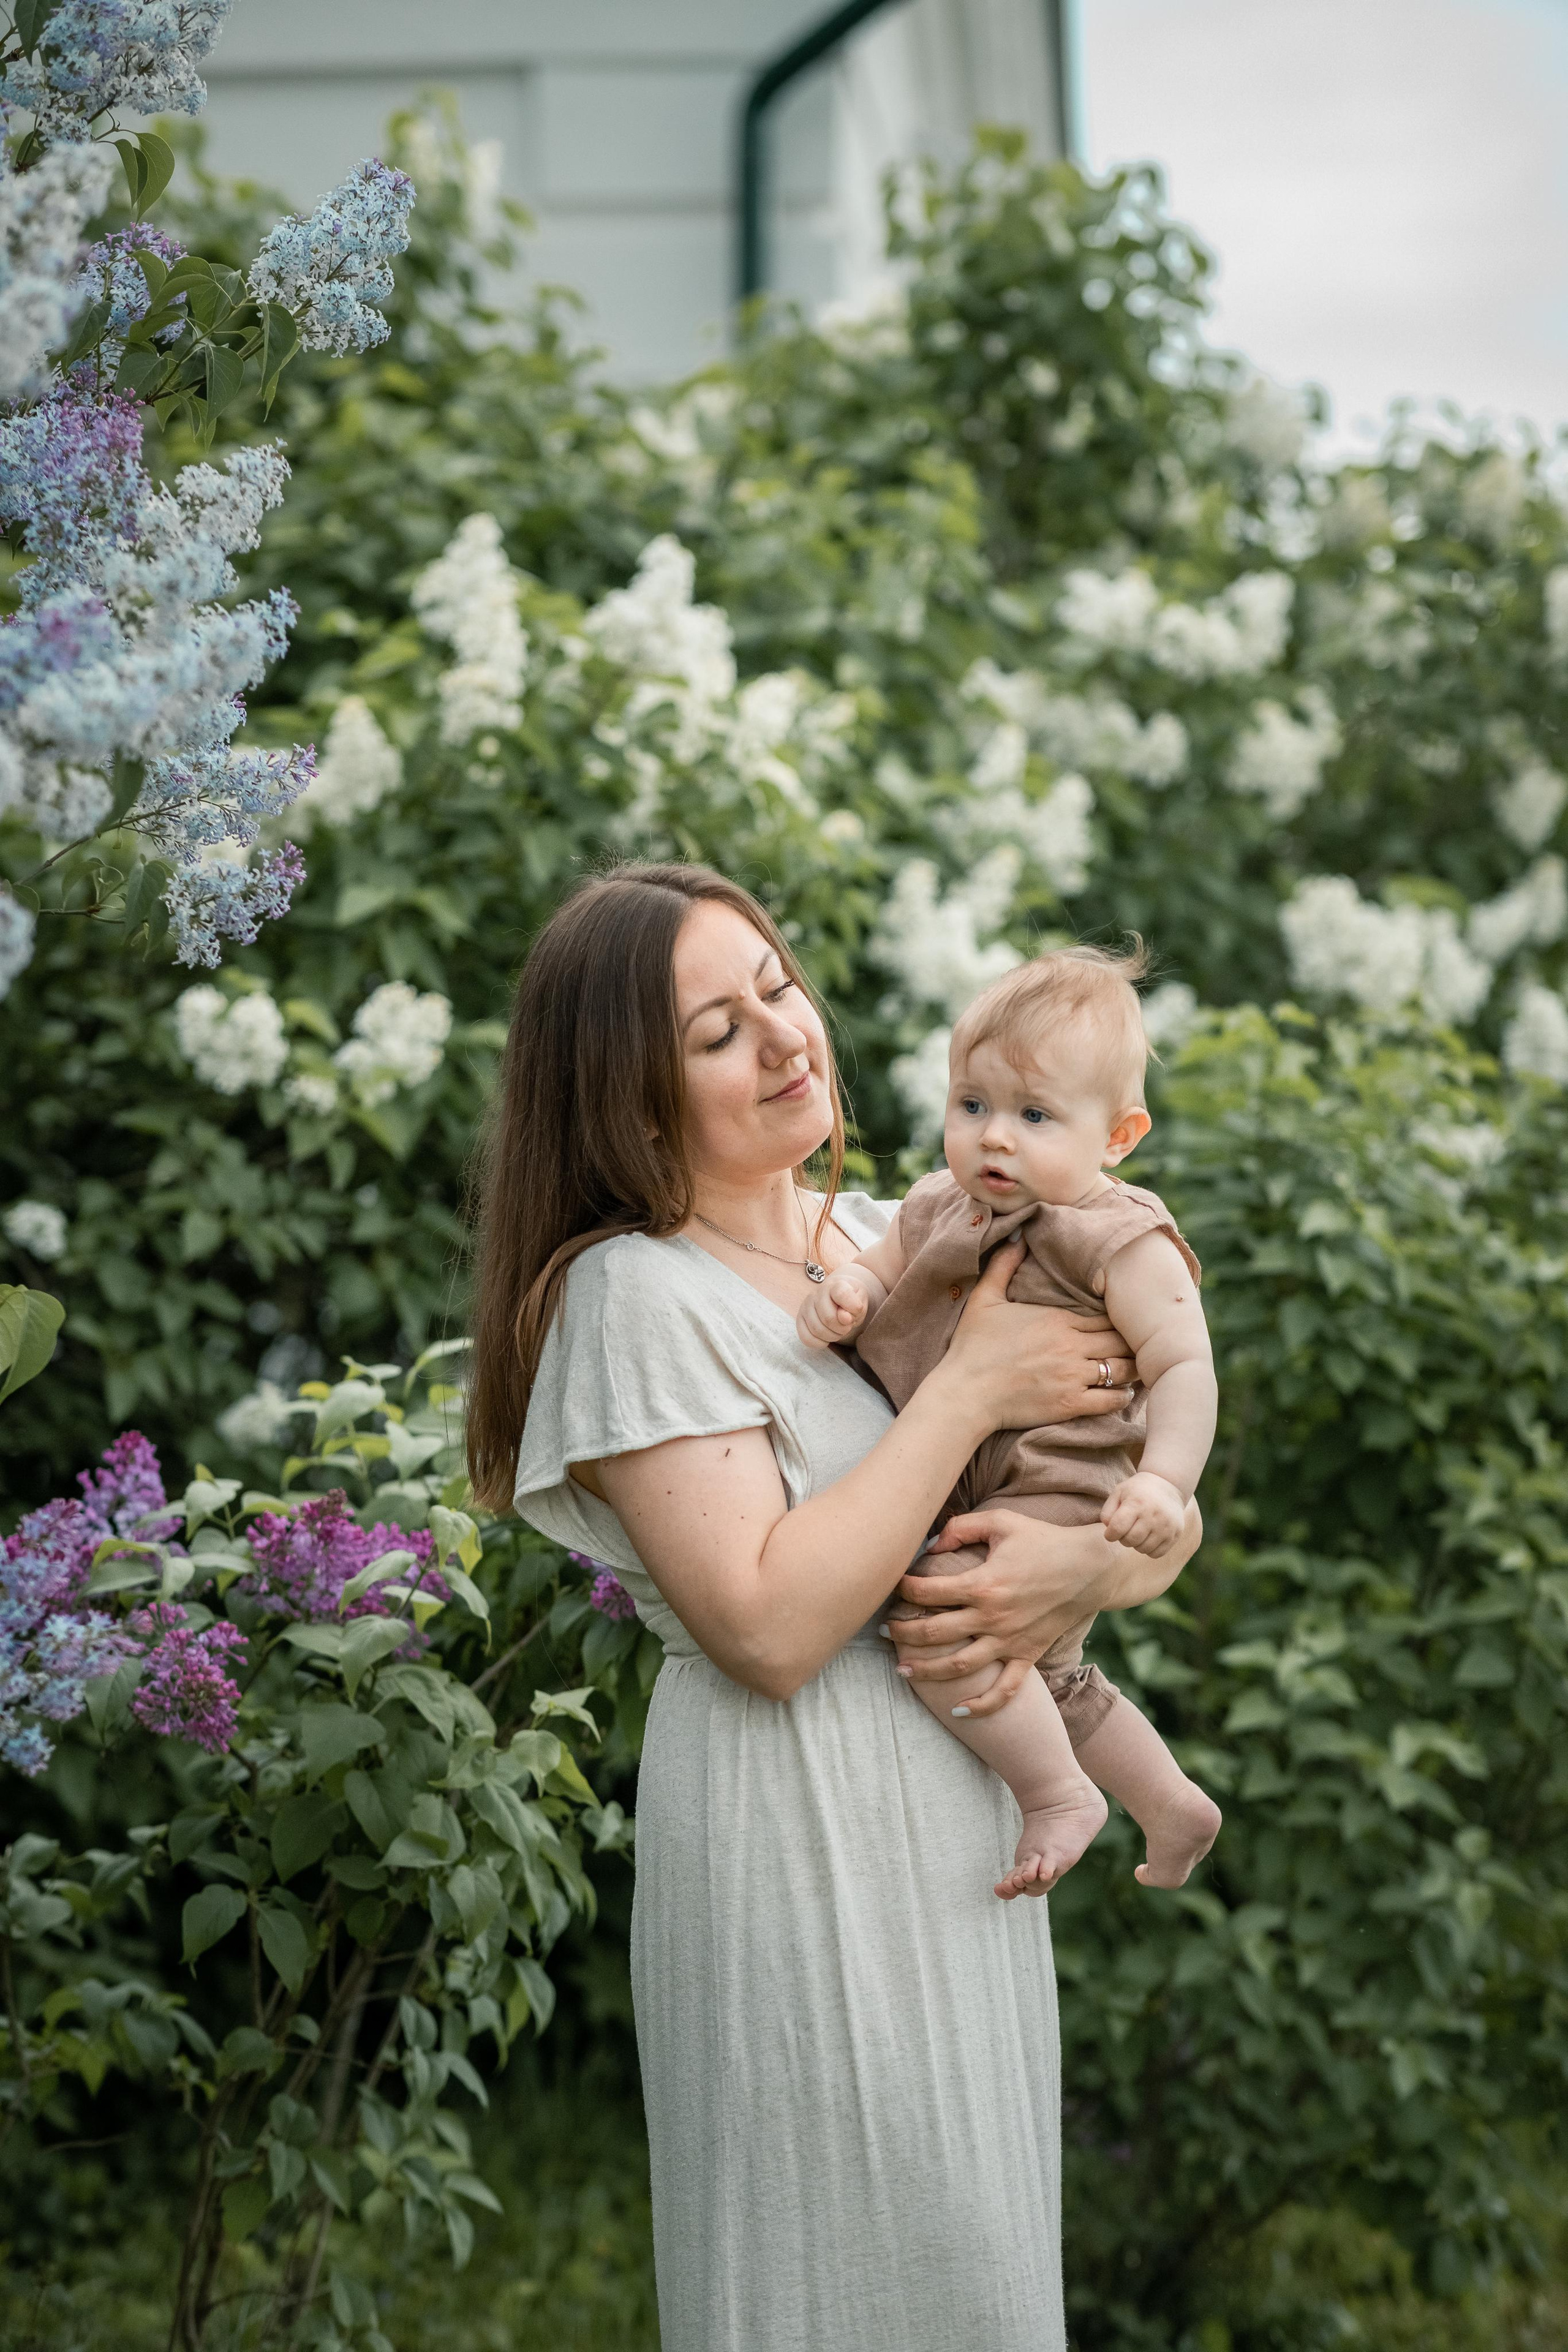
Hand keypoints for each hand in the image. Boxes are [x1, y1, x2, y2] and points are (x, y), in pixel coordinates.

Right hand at [797, 1266, 873, 1349]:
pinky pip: (806, 1338)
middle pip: (828, 1318)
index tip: (857, 1311)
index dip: (852, 1307)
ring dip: (832, 1336)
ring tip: (838, 1331)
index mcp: (835, 1285)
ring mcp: (805, 1306)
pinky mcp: (800, 1319)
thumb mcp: (861, 1301)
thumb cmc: (851, 1301)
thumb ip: (856, 1308)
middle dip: (842, 1328)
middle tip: (847, 1326)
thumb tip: (843, 1318)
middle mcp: (816, 1293)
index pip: (841, 1294)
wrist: (839, 1296)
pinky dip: (819, 1343)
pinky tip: (827, 1339)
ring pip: (817, 1330)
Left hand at [888, 1503, 1200, 1717]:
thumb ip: (962, 1527)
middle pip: (934, 1633)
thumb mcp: (1002, 1522)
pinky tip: (958, 1711)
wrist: (1090, 1568)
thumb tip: (931, 1543)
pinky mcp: (1028, 1655)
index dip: (903, 1588)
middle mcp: (993, 1617)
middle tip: (883, 1631)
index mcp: (983, 1583)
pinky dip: (981, 1705)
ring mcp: (1010, 1641)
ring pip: (959, 1666)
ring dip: (927, 1670)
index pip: (928, 1591)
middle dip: (902, 1633)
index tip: (893, 1585)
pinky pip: (1004, 1689)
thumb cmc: (1044, 1541)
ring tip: (901, 1669)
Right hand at [938, 1239, 1136, 1436]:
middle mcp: (1071, 1346)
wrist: (965, 1393)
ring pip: (1121, 1369)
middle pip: (1120, 1340)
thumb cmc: (973, 1347)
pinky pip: (1111, 1400)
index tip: (1125, 1321)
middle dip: (1131, 1342)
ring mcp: (1073, 1376)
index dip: (1119, 1319)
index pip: (1106, 1316)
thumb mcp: (985, 1298)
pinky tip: (1123, 1393)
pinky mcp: (1070, 1404)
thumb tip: (1018, 1236)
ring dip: (1131, 1368)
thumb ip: (1004, 1265)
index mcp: (1057, 1319)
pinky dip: (1122, 1397)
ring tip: (1137, 1368)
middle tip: (1139, 1345)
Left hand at [1101, 1472, 1184, 1555]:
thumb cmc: (1138, 1491)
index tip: (1111, 1532)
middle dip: (1123, 1539)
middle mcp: (1154, 1515)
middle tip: (1126, 1530)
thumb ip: (1107, 1511)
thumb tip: (1108, 1530)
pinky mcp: (1176, 1534)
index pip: (1118, 1528)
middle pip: (1130, 1541)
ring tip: (1138, 1531)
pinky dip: (1149, 1549)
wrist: (1167, 1485)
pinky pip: (1156, 1553)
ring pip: (1143, 1549)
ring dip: (1136, 1544)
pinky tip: (1149, 1537)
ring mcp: (1167, 1526)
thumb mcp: (1119, 1492)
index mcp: (1137, 1503)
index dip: (1110, 1534)